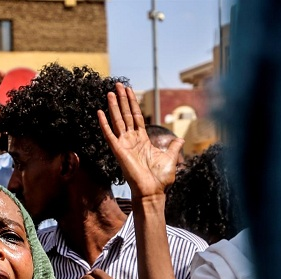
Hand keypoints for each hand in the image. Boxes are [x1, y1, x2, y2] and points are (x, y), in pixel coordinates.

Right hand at [97, 83, 183, 199]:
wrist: (153, 191)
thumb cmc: (160, 178)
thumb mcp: (171, 158)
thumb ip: (174, 147)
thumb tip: (180, 139)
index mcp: (142, 140)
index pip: (135, 117)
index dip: (132, 103)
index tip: (129, 90)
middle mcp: (131, 140)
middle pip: (125, 115)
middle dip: (122, 99)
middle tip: (118, 84)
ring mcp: (123, 145)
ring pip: (117, 121)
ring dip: (114, 106)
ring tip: (110, 92)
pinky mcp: (118, 150)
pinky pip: (109, 134)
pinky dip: (104, 123)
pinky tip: (100, 112)